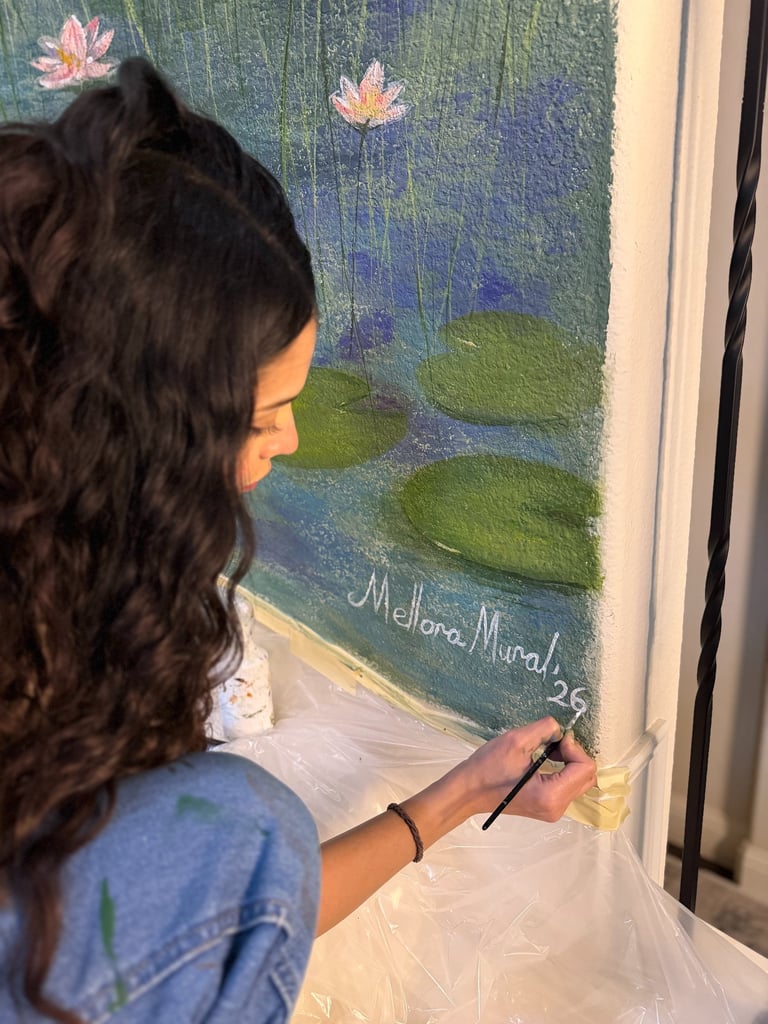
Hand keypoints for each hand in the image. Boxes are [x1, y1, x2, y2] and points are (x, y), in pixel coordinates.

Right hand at [456, 716, 596, 822]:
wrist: (468, 791)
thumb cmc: (487, 768)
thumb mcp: (515, 741)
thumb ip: (544, 729)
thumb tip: (561, 729)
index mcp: (551, 795)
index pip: (585, 768)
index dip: (574, 747)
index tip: (555, 739)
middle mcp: (557, 808)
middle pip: (587, 777)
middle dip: (575, 754)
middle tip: (553, 742)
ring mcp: (553, 811)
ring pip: (579, 781)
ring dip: (569, 761)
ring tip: (548, 749)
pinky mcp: (547, 807)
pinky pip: (568, 786)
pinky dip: (563, 770)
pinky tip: (545, 759)